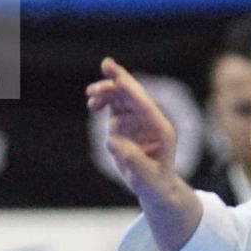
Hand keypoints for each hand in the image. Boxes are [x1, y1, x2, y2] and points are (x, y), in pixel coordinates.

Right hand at [86, 57, 180, 200]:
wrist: (155, 186)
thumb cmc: (154, 182)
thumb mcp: (145, 175)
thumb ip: (131, 158)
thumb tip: (111, 141)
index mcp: (160, 129)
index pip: (144, 106)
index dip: (131, 92)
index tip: (119, 80)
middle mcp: (149, 120)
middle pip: (133, 94)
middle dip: (119, 80)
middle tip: (106, 64)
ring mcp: (136, 119)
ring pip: (121, 97)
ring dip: (107, 90)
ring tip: (90, 95)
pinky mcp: (125, 123)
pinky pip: (113, 105)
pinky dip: (103, 101)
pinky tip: (92, 104)